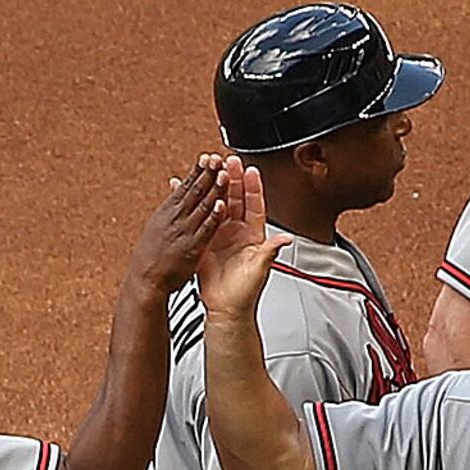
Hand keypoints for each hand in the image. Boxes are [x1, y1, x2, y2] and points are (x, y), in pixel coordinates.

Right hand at [128, 155, 229, 294]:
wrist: (144, 281)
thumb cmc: (150, 258)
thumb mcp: (155, 227)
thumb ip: (168, 209)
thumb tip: (173, 191)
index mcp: (166, 212)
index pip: (185, 186)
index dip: (198, 171)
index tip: (207, 157)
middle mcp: (175, 218)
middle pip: (195, 191)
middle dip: (207, 173)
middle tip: (217, 157)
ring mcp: (184, 232)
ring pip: (202, 206)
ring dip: (214, 189)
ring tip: (224, 173)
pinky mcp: (192, 247)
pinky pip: (206, 229)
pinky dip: (213, 217)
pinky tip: (221, 205)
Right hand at [195, 158, 275, 318]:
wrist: (226, 309)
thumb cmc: (246, 292)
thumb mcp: (260, 269)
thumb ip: (270, 252)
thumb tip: (285, 239)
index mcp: (253, 235)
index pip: (254, 205)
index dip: (252, 187)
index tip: (250, 170)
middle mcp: (237, 232)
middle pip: (235, 199)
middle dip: (231, 179)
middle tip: (226, 161)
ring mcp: (220, 236)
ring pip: (216, 205)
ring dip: (212, 187)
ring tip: (207, 169)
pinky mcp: (204, 243)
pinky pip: (198, 219)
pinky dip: (192, 205)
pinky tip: (185, 192)